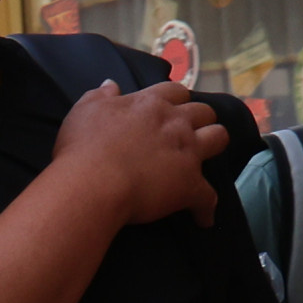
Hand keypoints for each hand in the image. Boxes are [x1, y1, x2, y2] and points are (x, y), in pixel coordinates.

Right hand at [53, 74, 230, 227]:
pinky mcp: (190, 185)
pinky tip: (203, 218)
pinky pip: (208, 197)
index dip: (176, 99)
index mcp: (150, 104)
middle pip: (203, 112)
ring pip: (218, 138)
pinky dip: (206, 208)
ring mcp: (187, 153)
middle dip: (200, 119)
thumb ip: (101, 95)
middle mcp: (175, 123)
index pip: (175, 91)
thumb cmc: (83, 146)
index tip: (172, 108)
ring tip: (206, 157)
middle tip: (191, 131)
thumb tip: (111, 84)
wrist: (92, 183)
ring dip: (215, 145)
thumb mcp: (85, 111)